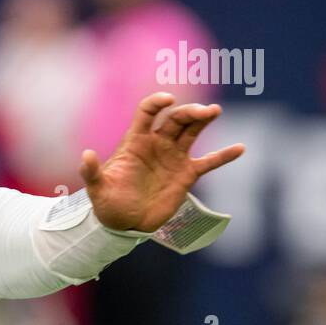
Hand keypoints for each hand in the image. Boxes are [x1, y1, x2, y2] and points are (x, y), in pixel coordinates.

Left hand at [81, 92, 244, 232]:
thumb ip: (91, 172)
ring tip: (215, 111)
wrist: (124, 224)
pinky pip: (209, 162)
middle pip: (175, 119)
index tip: (168, 100)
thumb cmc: (107, 203)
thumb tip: (85, 155)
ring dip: (204, 120)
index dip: (156, 103)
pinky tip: (240, 148)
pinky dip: (224, 156)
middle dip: (189, 112)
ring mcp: (173, 158)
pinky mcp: (186, 175)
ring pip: (192, 132)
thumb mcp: (97, 188)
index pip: (147, 113)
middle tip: (204, 111)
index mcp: (135, 142)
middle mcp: (157, 144)